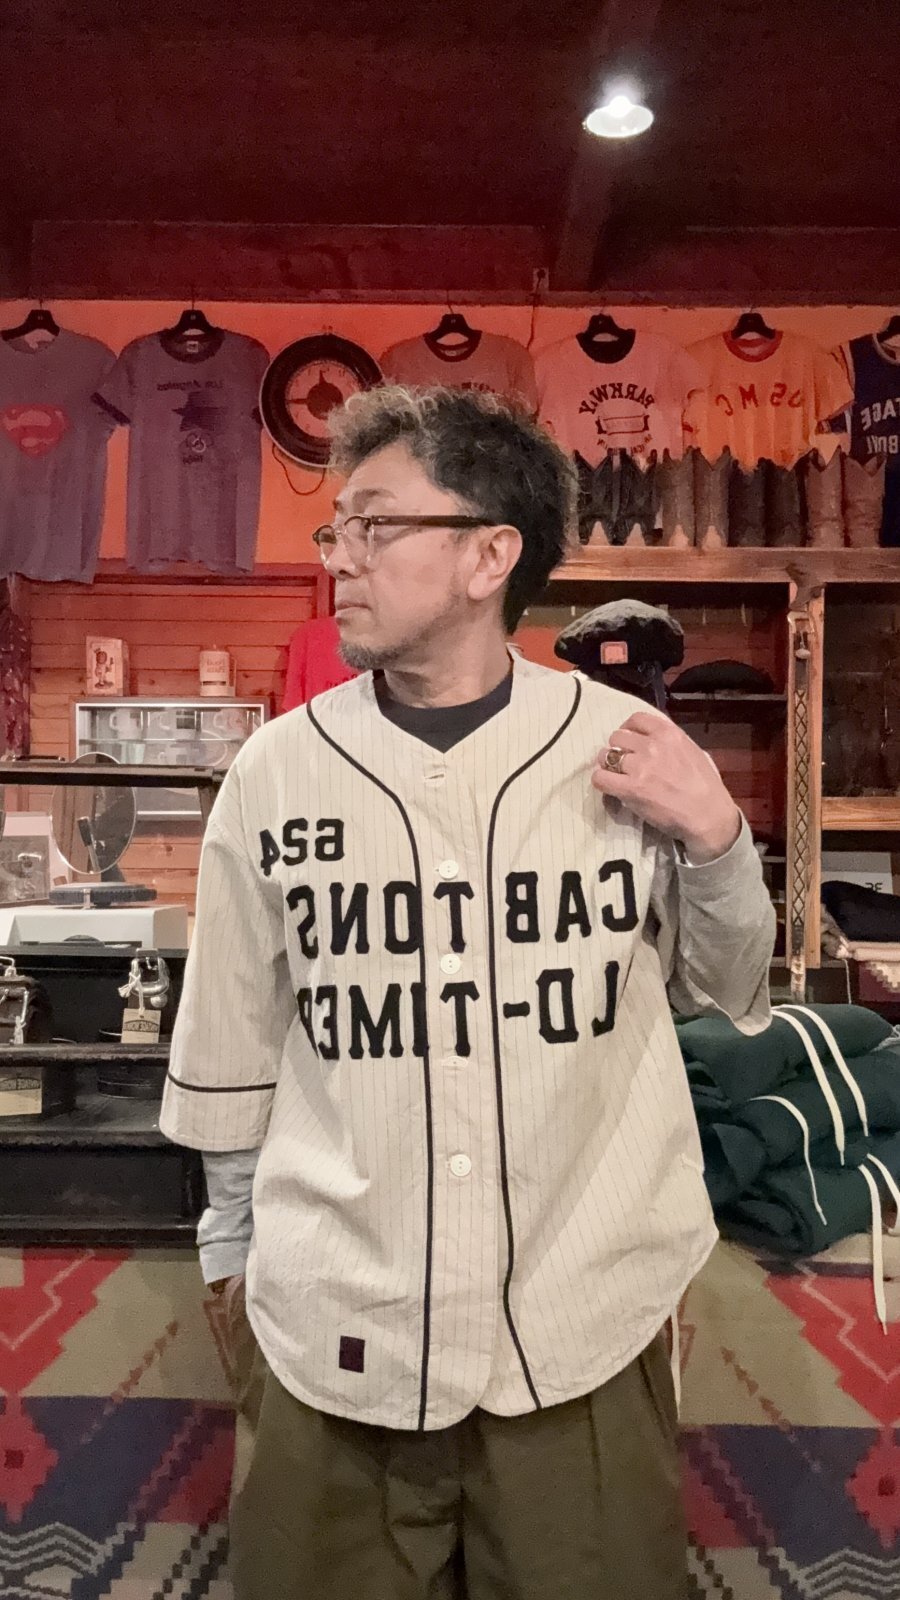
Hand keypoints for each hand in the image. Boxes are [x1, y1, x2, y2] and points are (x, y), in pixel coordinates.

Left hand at [591, 711, 740, 862]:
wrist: (708, 815)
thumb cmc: (705, 787)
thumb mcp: (692, 751)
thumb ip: (670, 743)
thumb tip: (650, 741)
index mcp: (669, 733)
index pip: (636, 718)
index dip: (628, 729)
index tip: (628, 741)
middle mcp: (652, 745)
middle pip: (617, 736)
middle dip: (617, 749)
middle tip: (621, 763)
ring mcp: (640, 766)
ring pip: (605, 756)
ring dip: (607, 766)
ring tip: (614, 776)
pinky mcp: (631, 788)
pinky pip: (600, 778)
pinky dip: (601, 782)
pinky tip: (609, 788)